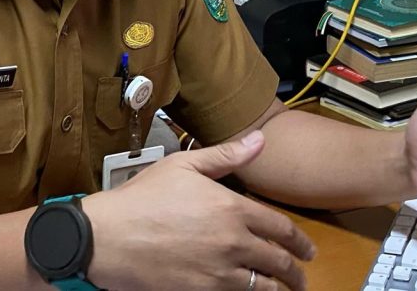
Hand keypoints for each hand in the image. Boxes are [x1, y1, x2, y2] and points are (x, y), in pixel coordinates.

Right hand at [83, 131, 315, 290]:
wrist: (109, 237)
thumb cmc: (142, 198)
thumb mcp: (183, 165)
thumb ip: (226, 155)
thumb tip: (259, 141)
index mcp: (232, 208)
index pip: (281, 228)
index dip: (300, 241)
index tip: (307, 249)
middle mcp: (233, 242)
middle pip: (280, 262)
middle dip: (296, 272)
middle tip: (302, 277)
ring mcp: (219, 271)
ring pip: (264, 287)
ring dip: (279, 289)